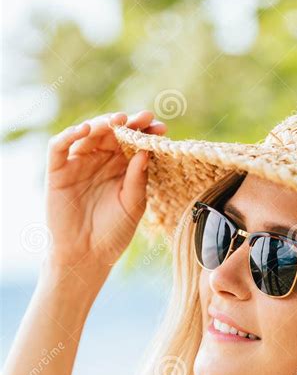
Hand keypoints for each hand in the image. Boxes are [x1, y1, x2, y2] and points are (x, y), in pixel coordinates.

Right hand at [44, 111, 165, 274]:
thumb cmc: (113, 233)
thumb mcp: (133, 205)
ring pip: (87, 134)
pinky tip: (86, 130)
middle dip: (128, 123)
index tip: (160, 127)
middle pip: (111, 133)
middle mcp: (99, 162)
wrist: (88, 256)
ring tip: (118, 120)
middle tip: (143, 118)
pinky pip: (59, 146)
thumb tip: (145, 152)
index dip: (144, 132)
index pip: (132, 142)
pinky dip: (70, 134)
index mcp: (120, 168)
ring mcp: (77, 164)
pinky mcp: (57, 171)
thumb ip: (138, 179)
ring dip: (102, 124)